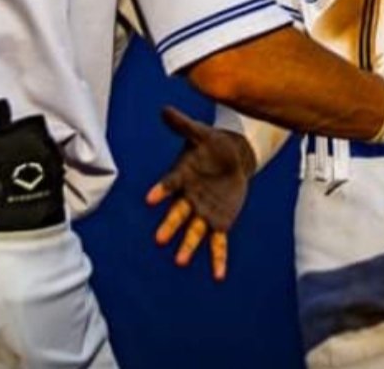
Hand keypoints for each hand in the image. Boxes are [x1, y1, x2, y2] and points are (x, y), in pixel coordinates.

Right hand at [145, 106, 255, 280]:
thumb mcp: (200, 133)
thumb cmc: (212, 145)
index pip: (170, 185)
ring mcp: (203, 212)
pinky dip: (217, 258)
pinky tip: (218, 275)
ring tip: (179, 260)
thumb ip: (182, 125)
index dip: (161, 191)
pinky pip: (217, 242)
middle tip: (160, 239)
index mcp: (182, 177)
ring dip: (187, 246)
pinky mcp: (219, 222)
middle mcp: (189, 198)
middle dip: (169, 226)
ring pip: (194, 232)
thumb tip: (164, 109)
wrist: (234, 157)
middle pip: (177, 214)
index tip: (150, 199)